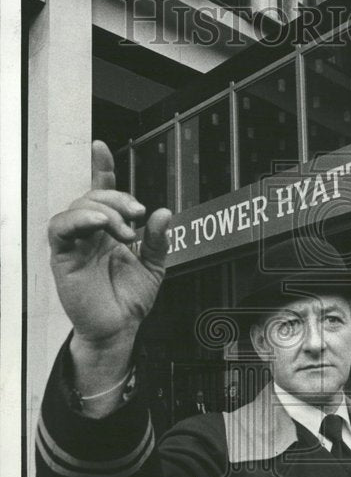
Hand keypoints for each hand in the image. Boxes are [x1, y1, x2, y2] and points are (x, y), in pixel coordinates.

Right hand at [48, 141, 171, 354]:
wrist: (119, 329)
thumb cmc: (129, 299)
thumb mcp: (153, 266)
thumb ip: (158, 240)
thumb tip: (163, 212)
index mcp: (108, 231)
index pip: (101, 192)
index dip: (100, 168)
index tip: (100, 147)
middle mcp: (89, 233)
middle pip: (94, 196)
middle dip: (118, 198)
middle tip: (138, 215)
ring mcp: (75, 244)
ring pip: (78, 207)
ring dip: (104, 209)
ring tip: (125, 230)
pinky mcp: (63, 256)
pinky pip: (60, 228)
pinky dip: (79, 218)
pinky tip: (98, 223)